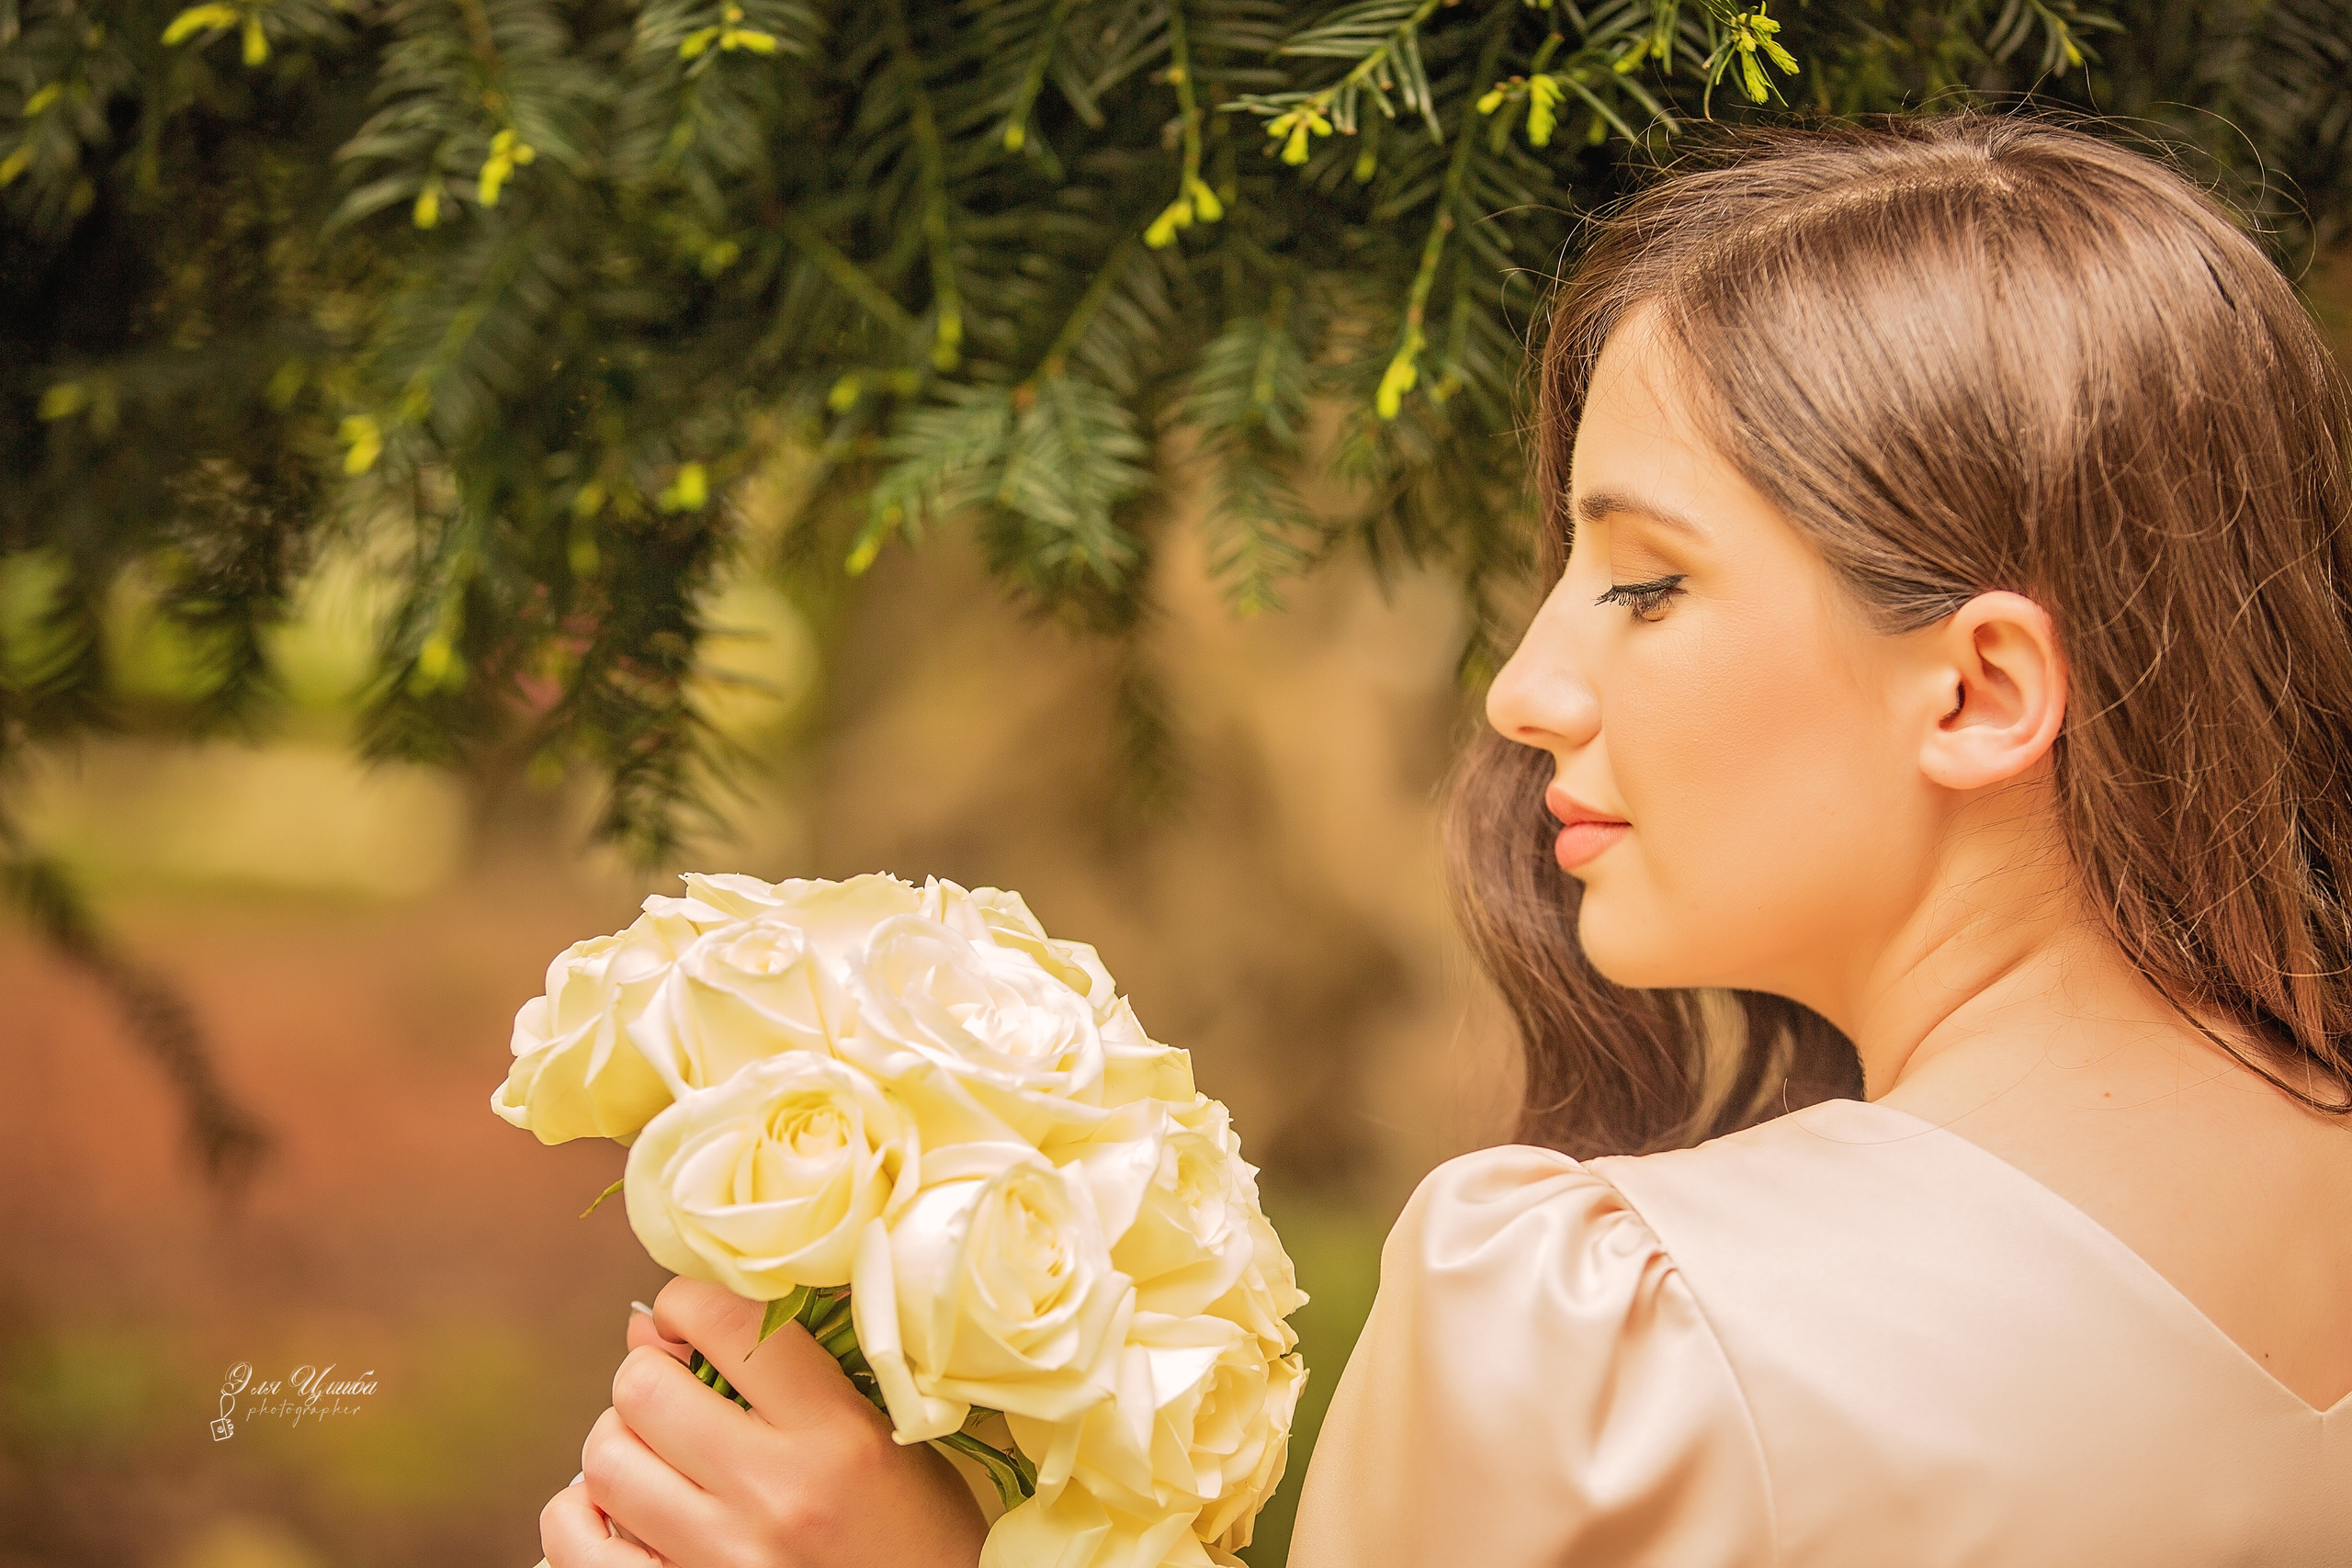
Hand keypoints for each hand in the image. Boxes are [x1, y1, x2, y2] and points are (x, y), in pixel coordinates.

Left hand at [539, 1276, 987, 1567]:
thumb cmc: (917, 1531)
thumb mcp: (889, 1436)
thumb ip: (797, 1373)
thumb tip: (653, 1324)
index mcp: (836, 1436)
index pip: (727, 1321)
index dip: (687, 1300)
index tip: (690, 1316)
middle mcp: (773, 1497)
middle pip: (643, 1390)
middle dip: (649, 1376)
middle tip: (675, 1391)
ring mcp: (718, 1561)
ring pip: (604, 1461)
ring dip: (618, 1443)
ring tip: (653, 1453)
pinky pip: (573, 1541)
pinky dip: (578, 1514)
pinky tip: (618, 1509)